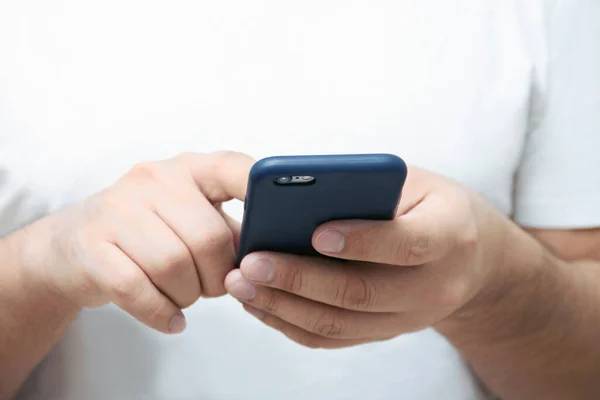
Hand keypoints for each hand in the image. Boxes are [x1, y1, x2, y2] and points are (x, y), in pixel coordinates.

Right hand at [21, 151, 252, 333]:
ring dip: (188, 295)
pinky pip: (139, 290)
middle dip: (218, 276)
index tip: (279, 216)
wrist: (68, 247)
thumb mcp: (185, 219)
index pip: (231, 168)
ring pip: (175, 267)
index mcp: (185, 170)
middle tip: (211, 286)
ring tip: (184, 296)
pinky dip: (161, 312)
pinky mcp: (92, 247)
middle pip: (208, 239)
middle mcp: (152, 180)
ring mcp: (117, 210)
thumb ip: (227, 229)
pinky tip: (170, 318)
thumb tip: (265, 252)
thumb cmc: (143, 233)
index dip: (259, 189)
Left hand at [225, 167, 509, 347]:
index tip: (315, 232)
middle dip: (300, 279)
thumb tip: (302, 199)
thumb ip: (370, 188)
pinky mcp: (385, 332)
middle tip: (252, 263)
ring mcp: (409, 318)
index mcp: (448, 236)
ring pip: (341, 324)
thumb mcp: (417, 184)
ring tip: (242, 284)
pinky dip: (292, 324)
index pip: (406, 244)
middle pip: (361, 292)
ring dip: (285, 307)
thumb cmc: (436, 208)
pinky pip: (334, 338)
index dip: (362, 240)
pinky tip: (260, 303)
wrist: (473, 260)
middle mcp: (433, 287)